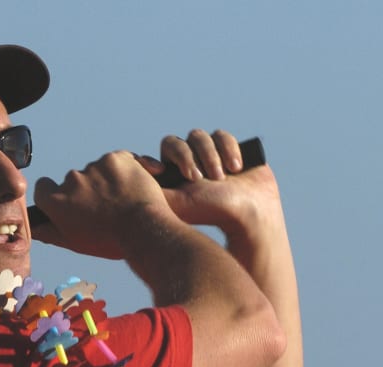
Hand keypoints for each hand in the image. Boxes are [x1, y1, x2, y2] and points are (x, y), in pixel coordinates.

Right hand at [32, 150, 174, 258]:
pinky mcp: (116, 158)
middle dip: (88, 190)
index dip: (56, 193)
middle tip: (107, 207)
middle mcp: (71, 181)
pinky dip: (128, 169)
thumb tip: (34, 228)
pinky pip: (118, 160)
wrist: (144, 230)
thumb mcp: (75, 242)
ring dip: (108, 180)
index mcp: (56, 201)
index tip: (72, 202)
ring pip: (98, 170)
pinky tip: (136, 186)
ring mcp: (94, 167)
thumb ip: (50, 233)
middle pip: (74, 180)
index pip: (44, 187)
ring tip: (124, 199)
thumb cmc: (109, 241)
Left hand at [156, 129, 282, 239]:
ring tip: (221, 178)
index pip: (165, 149)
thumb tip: (133, 177)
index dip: (177, 156)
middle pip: (180, 141)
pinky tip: (236, 168)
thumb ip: (153, 189)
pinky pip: (221, 135)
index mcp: (172, 171)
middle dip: (192, 157)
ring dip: (210, 155)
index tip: (189, 176)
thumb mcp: (176, 202)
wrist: (249, 215)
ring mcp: (208, 153)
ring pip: (199, 136)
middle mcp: (188, 160)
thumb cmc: (210, 211)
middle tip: (201, 178)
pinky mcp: (228, 148)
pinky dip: (228, 149)